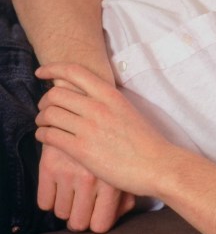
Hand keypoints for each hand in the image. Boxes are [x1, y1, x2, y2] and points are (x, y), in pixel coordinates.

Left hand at [35, 63, 175, 200]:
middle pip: (55, 94)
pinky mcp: (82, 150)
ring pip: (49, 114)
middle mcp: (98, 107)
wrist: (156, 164)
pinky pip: (50, 136)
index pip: (74, 71)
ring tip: (45, 125)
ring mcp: (89, 128)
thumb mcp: (127, 110)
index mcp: (110, 95)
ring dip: (41, 119)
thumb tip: (84, 96)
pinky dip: (42, 135)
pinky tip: (47, 137)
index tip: (41, 72)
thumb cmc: (144, 140)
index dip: (52, 68)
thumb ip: (106, 101)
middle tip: (45, 109)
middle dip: (44, 101)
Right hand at [37, 144, 134, 232]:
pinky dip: (51, 198)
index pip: (100, 225)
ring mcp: (69, 172)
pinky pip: (44, 202)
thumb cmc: (117, 144)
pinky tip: (61, 184)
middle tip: (84, 205)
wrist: (91, 110)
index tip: (97, 214)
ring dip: (66, 206)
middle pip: (78, 224)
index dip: (97, 222)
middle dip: (80, 217)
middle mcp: (91, 179)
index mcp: (114, 181)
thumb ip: (126, 197)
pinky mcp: (49, 164)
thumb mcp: (126, 168)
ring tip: (74, 190)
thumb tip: (118, 216)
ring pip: (61, 213)